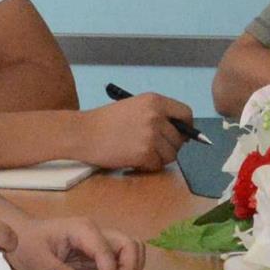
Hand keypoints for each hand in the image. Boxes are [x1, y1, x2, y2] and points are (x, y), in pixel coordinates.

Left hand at [3, 215, 141, 269]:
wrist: (18, 236)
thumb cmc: (26, 244)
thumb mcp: (36, 260)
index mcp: (82, 229)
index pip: (107, 251)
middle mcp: (95, 232)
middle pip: (129, 244)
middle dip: (129, 267)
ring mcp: (98, 242)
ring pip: (131, 249)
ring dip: (131, 268)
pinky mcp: (97, 253)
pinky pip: (121, 258)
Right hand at [80, 93, 194, 172]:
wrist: (83, 133)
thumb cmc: (106, 122)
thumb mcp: (135, 107)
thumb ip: (157, 115)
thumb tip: (182, 134)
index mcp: (155, 101)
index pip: (186, 114)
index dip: (186, 128)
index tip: (181, 136)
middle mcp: (156, 116)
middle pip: (179, 139)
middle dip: (170, 147)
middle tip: (154, 150)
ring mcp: (151, 135)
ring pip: (171, 155)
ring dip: (159, 159)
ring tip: (141, 155)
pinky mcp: (144, 153)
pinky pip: (157, 165)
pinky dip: (147, 167)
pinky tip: (134, 161)